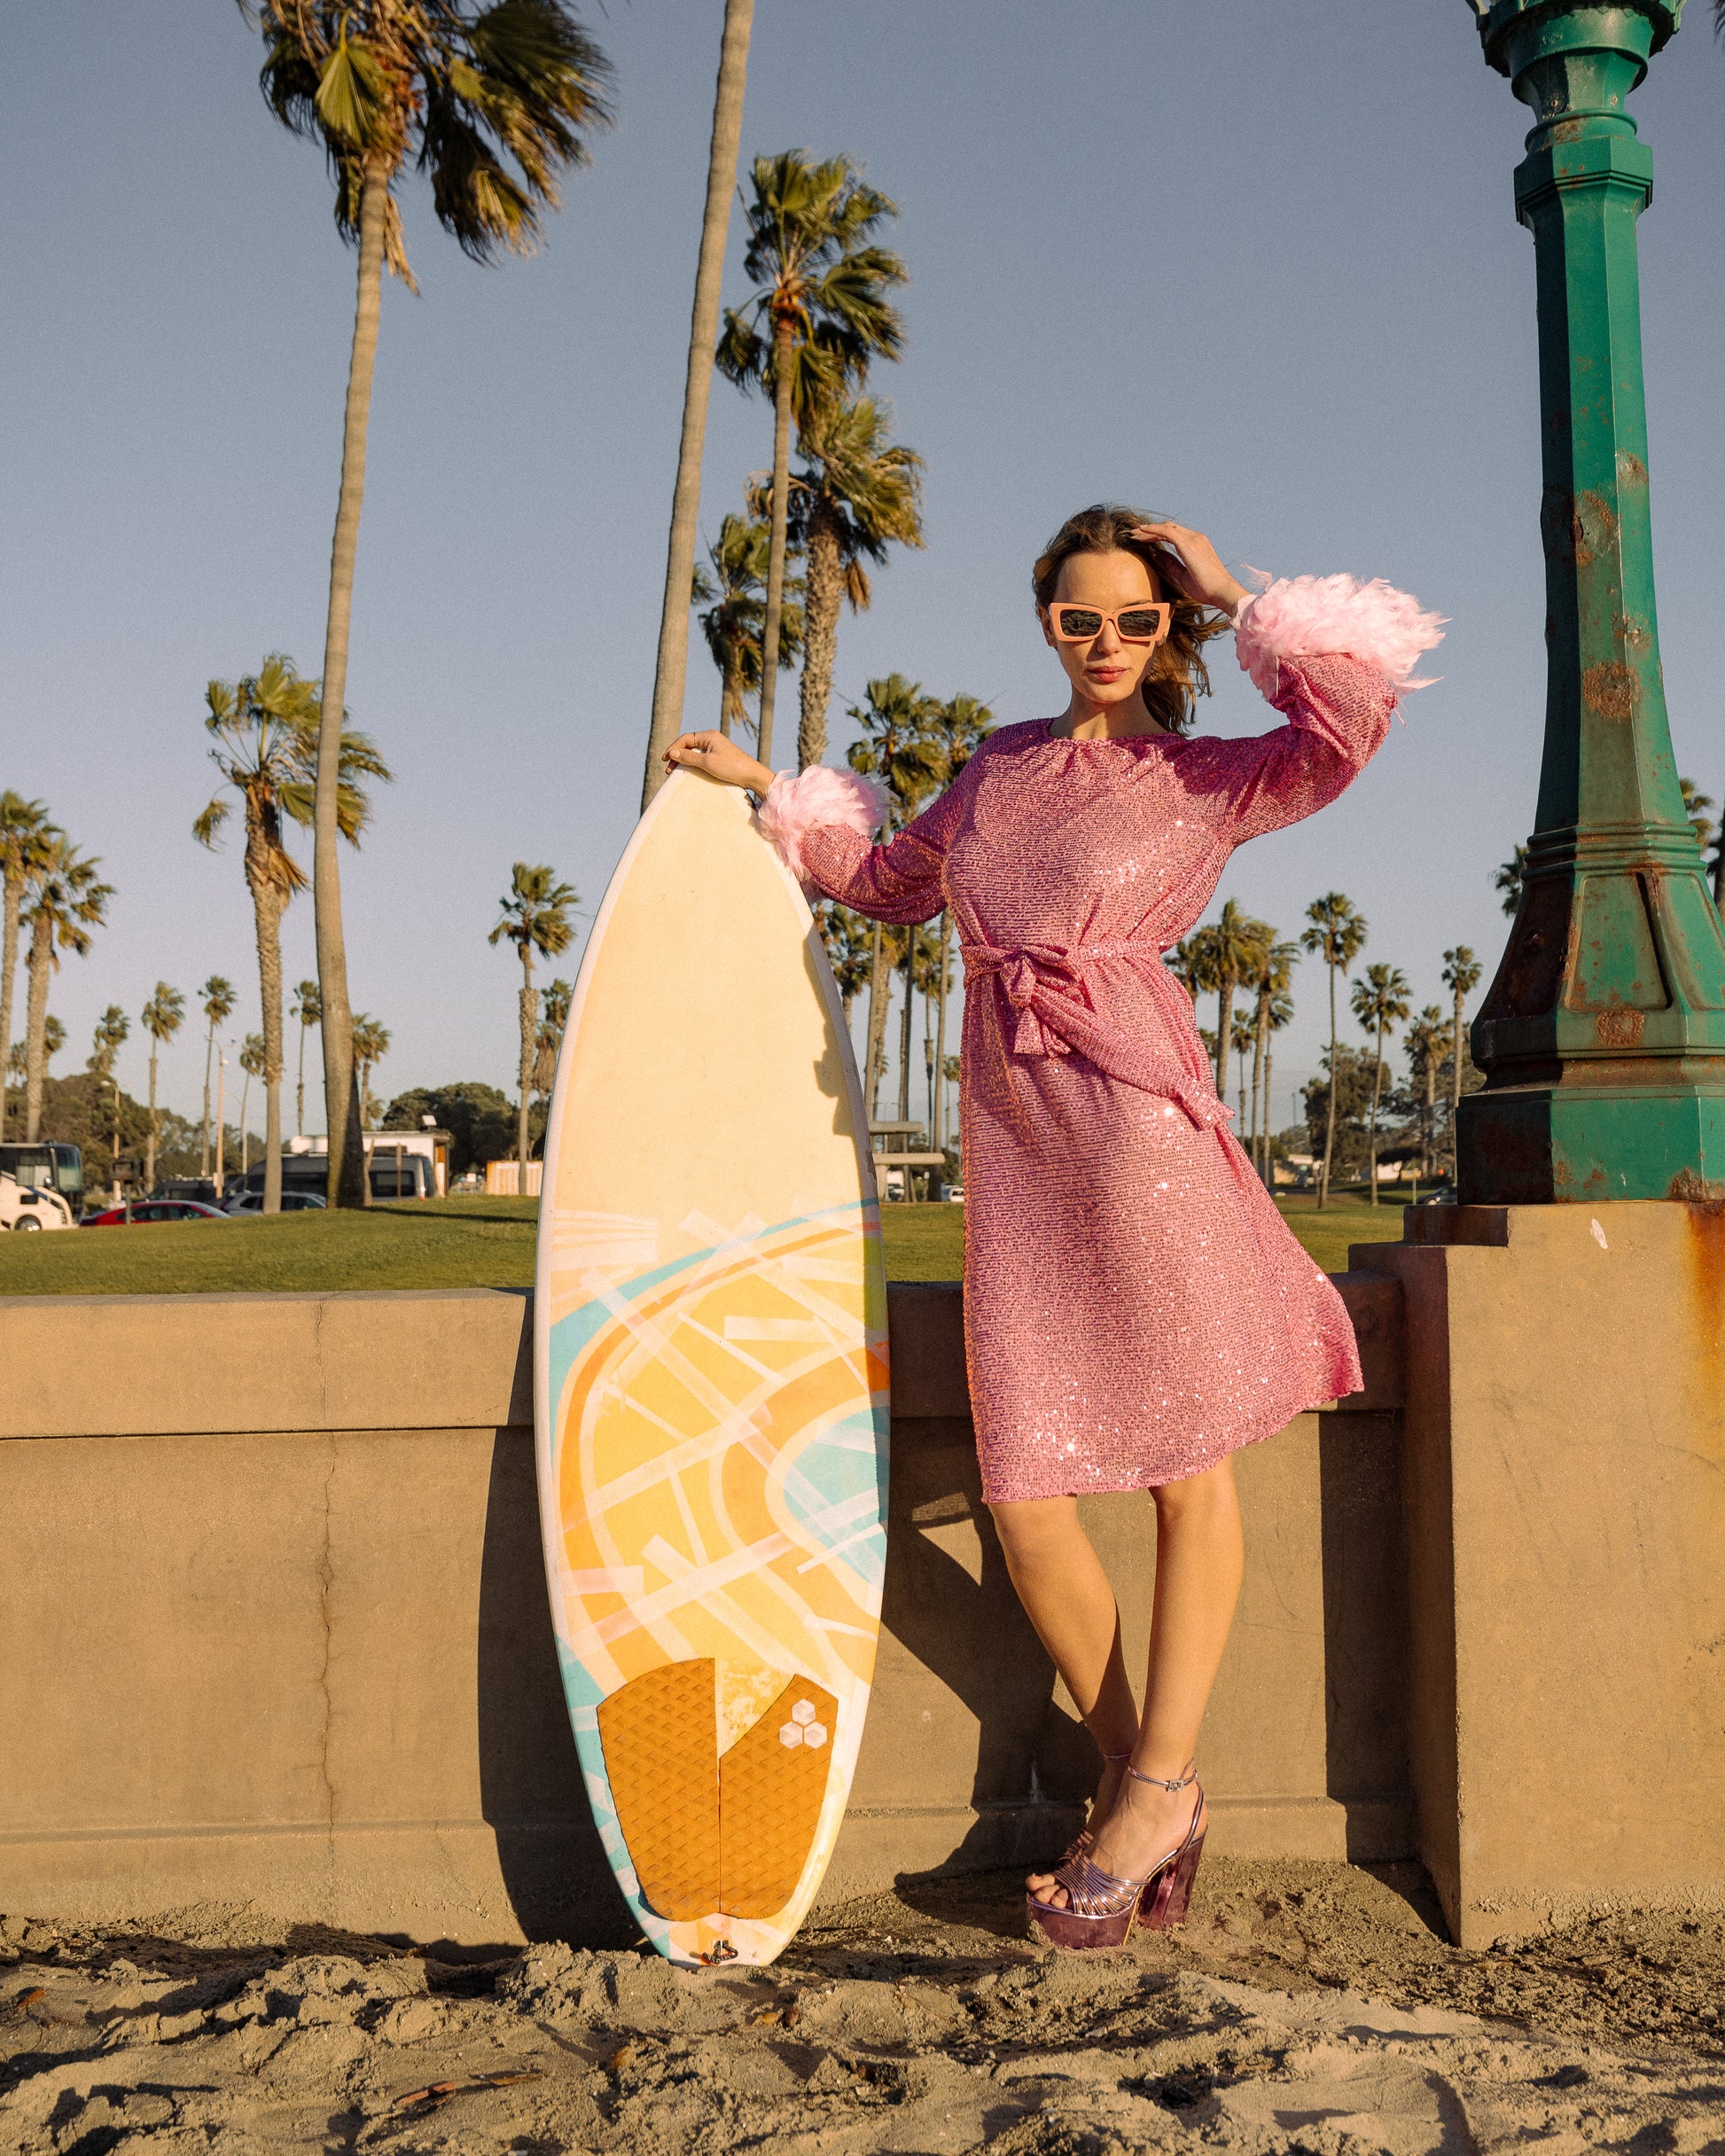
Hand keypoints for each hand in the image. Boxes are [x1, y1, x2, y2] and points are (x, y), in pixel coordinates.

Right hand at [663, 730, 773, 791]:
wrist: (752, 775)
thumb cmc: (731, 767)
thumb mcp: (707, 762)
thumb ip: (689, 757)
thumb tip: (672, 752)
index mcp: (709, 736)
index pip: (685, 739)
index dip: (673, 748)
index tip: (665, 759)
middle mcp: (712, 739)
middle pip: (688, 745)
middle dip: (677, 756)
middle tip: (668, 769)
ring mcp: (715, 748)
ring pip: (694, 752)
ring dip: (683, 761)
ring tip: (675, 771)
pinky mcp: (719, 757)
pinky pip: (701, 758)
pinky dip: (692, 764)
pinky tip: (688, 771)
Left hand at [1130, 522, 1248, 615]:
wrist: (1222, 591)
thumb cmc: (1206, 589)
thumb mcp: (1183, 575)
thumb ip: (1171, 564)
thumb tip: (1157, 555)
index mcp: (1197, 545)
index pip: (1174, 535)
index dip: (1157, 535)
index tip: (1143, 540)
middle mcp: (1196, 538)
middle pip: (1169, 529)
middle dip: (1150, 531)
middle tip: (1133, 535)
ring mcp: (1193, 539)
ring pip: (1166, 528)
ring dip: (1148, 530)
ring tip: (1133, 534)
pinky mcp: (1188, 544)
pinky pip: (1166, 531)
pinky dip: (1152, 530)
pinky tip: (1141, 532)